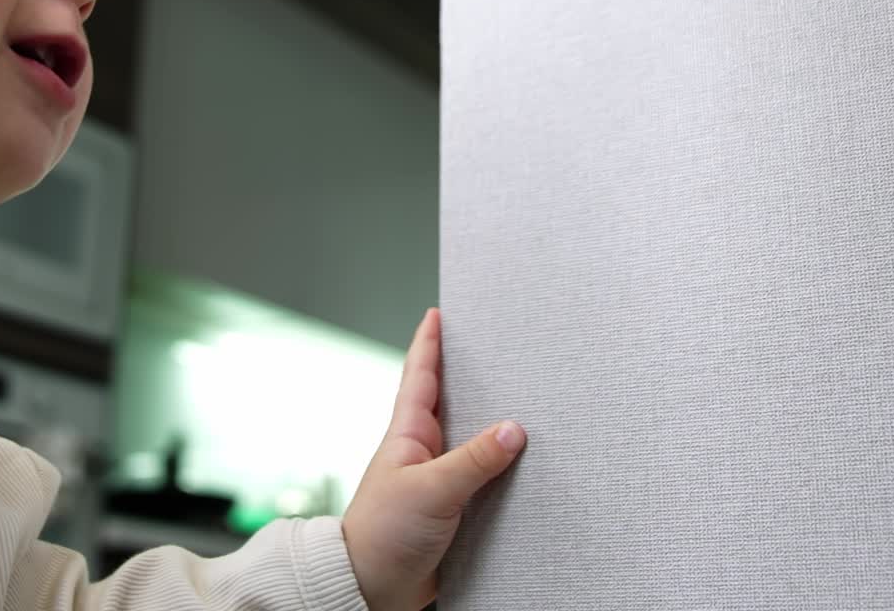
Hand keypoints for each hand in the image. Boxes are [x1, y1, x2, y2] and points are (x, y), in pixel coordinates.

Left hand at [341, 308, 525, 610]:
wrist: (372, 590)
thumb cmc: (383, 535)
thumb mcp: (432, 490)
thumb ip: (474, 460)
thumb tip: (513, 429)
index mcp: (409, 432)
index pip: (421, 373)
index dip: (429, 341)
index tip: (439, 311)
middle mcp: (424, 449)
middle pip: (449, 400)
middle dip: (467, 373)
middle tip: (489, 345)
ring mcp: (437, 478)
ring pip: (469, 438)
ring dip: (488, 420)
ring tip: (517, 396)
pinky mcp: (452, 509)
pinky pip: (481, 477)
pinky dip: (499, 466)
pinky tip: (521, 464)